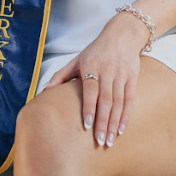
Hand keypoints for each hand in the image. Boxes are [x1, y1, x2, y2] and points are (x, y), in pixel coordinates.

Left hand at [43, 12, 149, 146]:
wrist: (123, 34)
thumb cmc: (96, 50)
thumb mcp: (77, 59)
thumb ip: (61, 76)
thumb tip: (43, 92)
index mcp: (92, 66)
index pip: (90, 89)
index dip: (89, 107)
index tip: (87, 125)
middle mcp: (107, 71)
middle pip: (106, 99)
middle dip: (103, 122)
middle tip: (99, 142)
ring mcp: (121, 75)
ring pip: (118, 102)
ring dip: (114, 123)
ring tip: (109, 141)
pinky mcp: (132, 78)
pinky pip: (129, 100)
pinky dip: (126, 115)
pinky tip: (121, 129)